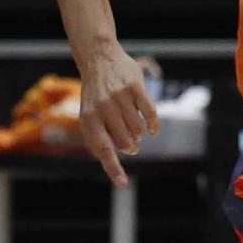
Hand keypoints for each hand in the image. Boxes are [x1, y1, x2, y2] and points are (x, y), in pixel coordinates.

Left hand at [76, 40, 160, 186]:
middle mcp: (103, 108)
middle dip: (131, 147)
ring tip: (134, 127)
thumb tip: (111, 159)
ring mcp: (120, 97)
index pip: (103, 150)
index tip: (123, 184)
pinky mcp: (136, 88)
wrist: (99, 58)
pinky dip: (153, 126)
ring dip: (139, 134)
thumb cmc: (96, 93)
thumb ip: (98, 136)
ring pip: (138, 130)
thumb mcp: (89, 114)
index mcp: (89, 119)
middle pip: (125, 142)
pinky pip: (150, 115)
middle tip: (132, 145)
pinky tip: (153, 131)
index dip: (113, 168)